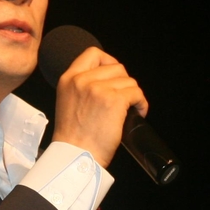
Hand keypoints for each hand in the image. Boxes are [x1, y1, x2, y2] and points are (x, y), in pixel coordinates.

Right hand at [51, 47, 148, 168]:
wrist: (75, 156)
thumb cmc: (73, 138)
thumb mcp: (67, 103)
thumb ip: (80, 88)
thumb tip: (104, 82)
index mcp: (68, 79)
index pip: (92, 53)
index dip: (108, 61)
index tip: (114, 76)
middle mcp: (82, 80)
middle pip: (116, 67)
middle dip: (124, 82)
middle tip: (123, 99)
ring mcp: (98, 89)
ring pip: (129, 81)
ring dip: (133, 95)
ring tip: (130, 110)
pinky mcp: (114, 101)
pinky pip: (136, 93)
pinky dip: (141, 104)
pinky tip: (138, 113)